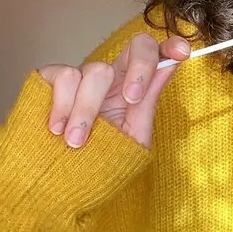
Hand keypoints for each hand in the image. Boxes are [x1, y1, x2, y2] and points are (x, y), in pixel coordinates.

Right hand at [37, 33, 189, 149]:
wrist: (58, 186)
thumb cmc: (99, 163)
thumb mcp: (132, 138)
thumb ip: (148, 102)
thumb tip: (171, 65)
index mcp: (135, 86)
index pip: (157, 54)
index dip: (171, 45)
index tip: (182, 53)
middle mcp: (112, 75)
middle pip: (137, 46)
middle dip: (140, 70)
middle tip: (132, 99)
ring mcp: (82, 75)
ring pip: (95, 69)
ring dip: (87, 109)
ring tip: (77, 141)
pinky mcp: (50, 79)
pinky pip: (62, 75)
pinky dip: (61, 105)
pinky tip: (56, 129)